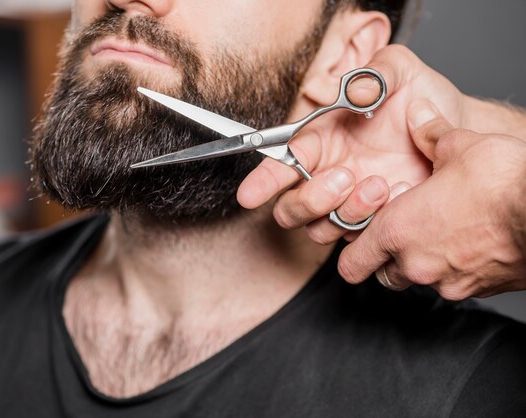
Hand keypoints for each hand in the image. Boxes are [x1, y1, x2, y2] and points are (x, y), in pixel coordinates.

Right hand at [237, 45, 465, 242]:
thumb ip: (372, 76)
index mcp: (320, 140)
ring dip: (347, 212)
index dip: (263, 180)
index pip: (281, 162)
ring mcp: (347, 203)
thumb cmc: (419, 98)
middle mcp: (325, 175)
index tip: (250, 195)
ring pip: (320, 229)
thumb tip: (354, 93)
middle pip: (291, 209)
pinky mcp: (372, 222)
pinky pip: (360, 236)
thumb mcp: (397, 71)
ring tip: (381, 185)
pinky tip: (403, 192)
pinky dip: (377, 221)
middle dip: (310, 200)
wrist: (456, 127)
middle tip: (344, 177)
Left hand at [338, 101, 525, 299]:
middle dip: (385, 259)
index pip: (351, 263)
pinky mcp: (481, 291)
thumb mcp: (459, 146)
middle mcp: (417, 265)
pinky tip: (468, 241)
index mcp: (397, 232)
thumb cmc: (502, 182)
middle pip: (382, 276)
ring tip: (437, 233)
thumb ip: (430, 133)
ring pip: (418, 281)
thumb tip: (419, 115)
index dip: (353, 250)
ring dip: (419, 263)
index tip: (363, 233)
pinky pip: (454, 284)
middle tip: (401, 233)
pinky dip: (453, 268)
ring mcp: (450, 283)